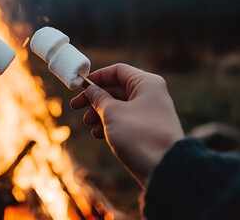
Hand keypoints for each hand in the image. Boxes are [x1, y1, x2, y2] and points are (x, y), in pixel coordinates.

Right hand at [70, 64, 183, 185]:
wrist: (163, 168)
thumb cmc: (138, 135)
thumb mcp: (112, 112)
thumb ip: (99, 98)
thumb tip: (91, 90)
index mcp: (146, 83)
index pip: (117, 71)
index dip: (96, 77)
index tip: (79, 86)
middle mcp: (150, 94)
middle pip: (116, 89)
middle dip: (95, 98)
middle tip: (75, 106)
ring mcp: (149, 112)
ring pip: (119, 106)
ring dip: (100, 113)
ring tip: (88, 123)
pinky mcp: (147, 129)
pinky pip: (125, 120)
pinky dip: (110, 124)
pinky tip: (98, 134)